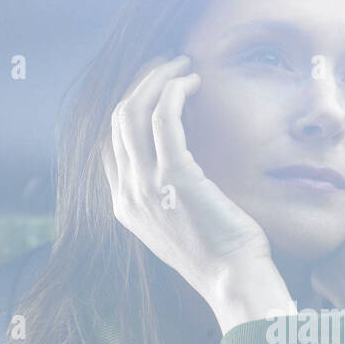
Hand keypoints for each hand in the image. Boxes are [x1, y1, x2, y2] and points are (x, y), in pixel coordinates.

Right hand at [103, 55, 292, 331]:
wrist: (234, 281)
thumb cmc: (221, 254)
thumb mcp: (182, 224)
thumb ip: (167, 195)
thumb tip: (178, 163)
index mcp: (124, 207)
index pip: (110, 141)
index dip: (130, 105)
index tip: (155, 86)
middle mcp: (127, 194)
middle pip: (116, 119)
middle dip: (140, 82)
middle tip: (168, 63)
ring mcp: (146, 185)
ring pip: (133, 110)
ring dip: (156, 77)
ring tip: (182, 62)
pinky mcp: (174, 176)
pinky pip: (163, 116)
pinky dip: (175, 89)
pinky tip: (194, 81)